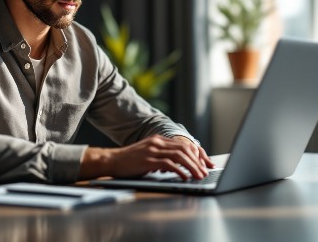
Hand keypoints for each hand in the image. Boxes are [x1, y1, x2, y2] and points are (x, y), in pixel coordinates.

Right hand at [79, 135, 213, 180]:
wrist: (112, 160)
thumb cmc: (130, 161)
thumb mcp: (148, 154)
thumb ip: (162, 155)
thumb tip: (178, 165)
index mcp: (158, 139)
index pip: (183, 144)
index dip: (196, 154)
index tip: (204, 164)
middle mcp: (157, 142)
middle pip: (184, 149)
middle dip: (197, 161)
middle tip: (204, 172)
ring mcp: (152, 150)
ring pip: (179, 156)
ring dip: (192, 167)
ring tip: (198, 176)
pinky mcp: (148, 160)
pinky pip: (169, 164)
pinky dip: (180, 171)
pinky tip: (185, 177)